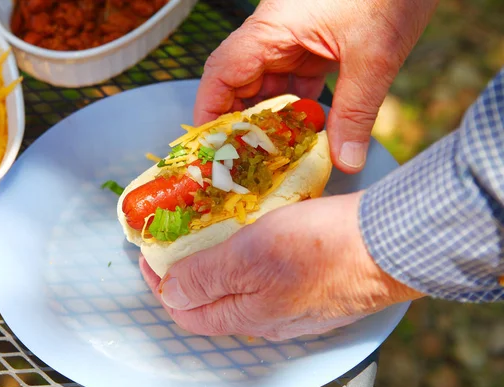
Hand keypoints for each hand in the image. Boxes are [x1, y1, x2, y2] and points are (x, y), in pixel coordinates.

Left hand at [139, 191, 424, 340]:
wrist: (387, 245)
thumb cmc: (319, 248)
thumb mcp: (247, 258)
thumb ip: (205, 278)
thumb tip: (169, 293)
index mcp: (246, 316)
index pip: (186, 312)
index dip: (161, 284)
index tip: (152, 255)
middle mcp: (269, 319)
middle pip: (213, 303)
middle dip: (189, 274)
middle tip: (180, 241)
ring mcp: (295, 306)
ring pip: (242, 290)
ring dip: (220, 265)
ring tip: (213, 233)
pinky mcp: (316, 287)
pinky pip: (270, 278)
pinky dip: (251, 260)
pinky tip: (256, 238)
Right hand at [193, 0, 437, 172]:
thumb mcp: (373, 55)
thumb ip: (356, 110)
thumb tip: (347, 160)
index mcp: (272, 28)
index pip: (222, 72)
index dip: (209, 111)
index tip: (210, 145)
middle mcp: (276, 33)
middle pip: (241, 83)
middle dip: (242, 124)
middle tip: (244, 162)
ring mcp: (296, 37)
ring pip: (269, 85)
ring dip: (272, 119)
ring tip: (273, 155)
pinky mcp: (317, 42)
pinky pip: (296, 80)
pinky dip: (298, 108)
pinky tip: (305, 132)